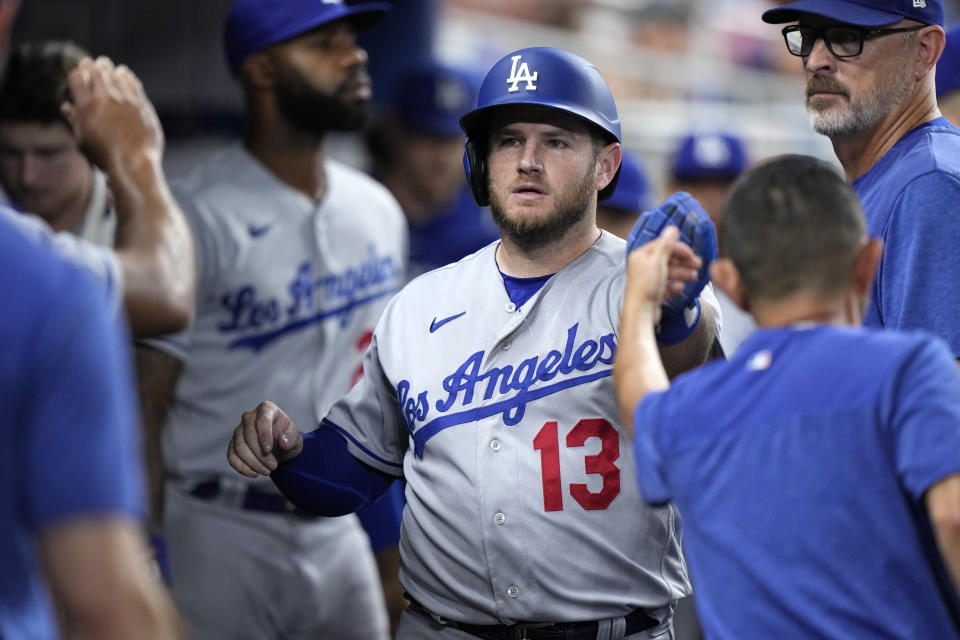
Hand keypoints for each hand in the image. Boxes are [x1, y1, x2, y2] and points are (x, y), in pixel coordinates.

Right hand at [61, 56, 163, 172]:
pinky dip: (126, 76)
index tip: (79, 73)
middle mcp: (105, 99)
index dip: (77, 73)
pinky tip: (123, 74)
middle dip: (92, 65)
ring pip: (115, 74)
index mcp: (86, 107)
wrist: (134, 164)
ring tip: (105, 64)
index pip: (77, 77)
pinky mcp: (141, 105)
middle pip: (96, 72)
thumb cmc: (105, 157)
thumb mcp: (83, 140)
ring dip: (108, 68)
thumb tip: (66, 106)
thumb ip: (74, 120)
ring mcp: (125, 101)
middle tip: (91, 62)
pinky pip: (133, 83)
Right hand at [227, 401, 303, 477]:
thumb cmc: (288, 439)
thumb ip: (292, 438)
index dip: (264, 435)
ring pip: (240, 447)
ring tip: (267, 472)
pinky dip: (242, 467)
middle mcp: (249, 417)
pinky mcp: (233, 444)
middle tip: (273, 466)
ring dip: (253, 463)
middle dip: (261, 454)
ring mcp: (239, 430)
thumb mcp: (296, 438)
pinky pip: (232, 456)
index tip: (269, 450)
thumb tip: (283, 442)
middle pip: (249, 436)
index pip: (262, 420)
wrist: (281, 448)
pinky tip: (254, 474)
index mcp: (266, 409)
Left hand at [625, 192, 716, 315]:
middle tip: (698, 264)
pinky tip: (680, 288)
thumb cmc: (646, 287)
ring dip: (682, 273)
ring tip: (694, 276)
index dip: (678, 248)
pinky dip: (674, 286)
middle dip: (683, 262)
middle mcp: (642, 267)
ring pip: (668, 273)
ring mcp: (647, 281)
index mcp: (641, 256)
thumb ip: (666, 245)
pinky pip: (666, 287)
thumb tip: (672, 229)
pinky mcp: (652, 294)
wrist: (641, 314)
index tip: (691, 254)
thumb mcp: (658, 262)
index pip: (662, 246)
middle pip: (667, 259)